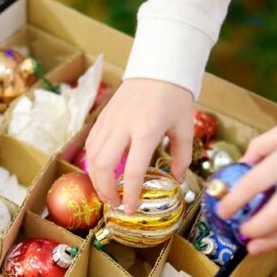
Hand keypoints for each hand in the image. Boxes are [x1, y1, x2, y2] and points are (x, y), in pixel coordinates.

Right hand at [85, 78, 194, 211]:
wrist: (158, 68)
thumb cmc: (174, 97)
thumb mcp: (184, 128)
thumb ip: (181, 156)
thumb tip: (176, 180)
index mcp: (146, 131)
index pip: (132, 170)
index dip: (129, 194)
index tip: (131, 209)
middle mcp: (123, 126)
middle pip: (103, 166)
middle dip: (105, 190)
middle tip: (115, 204)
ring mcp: (109, 121)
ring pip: (92, 156)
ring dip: (96, 178)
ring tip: (107, 192)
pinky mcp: (103, 117)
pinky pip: (91, 144)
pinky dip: (93, 161)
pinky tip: (101, 171)